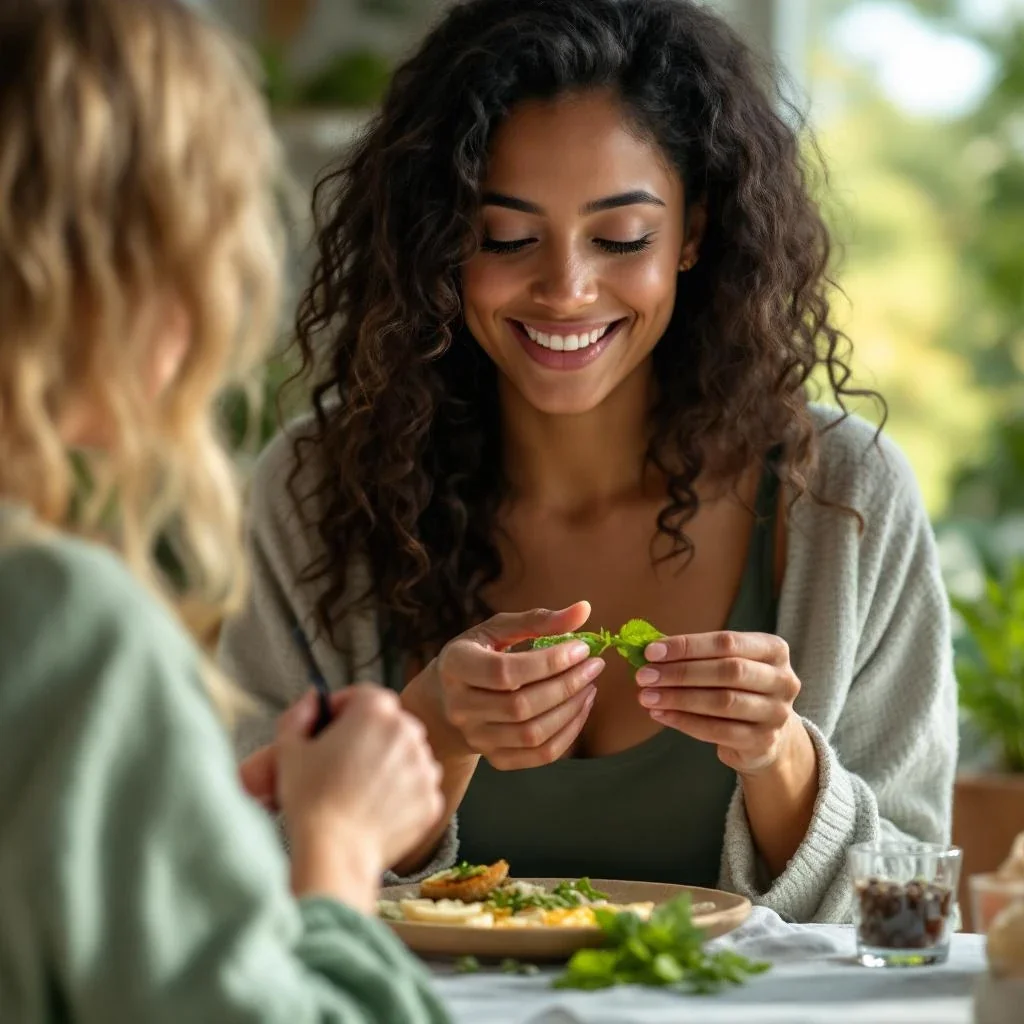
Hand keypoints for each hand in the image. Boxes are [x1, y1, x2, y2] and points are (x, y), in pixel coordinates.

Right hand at [273, 686, 443, 892]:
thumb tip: (314, 699)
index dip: (342, 710)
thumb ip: (300, 714)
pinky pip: (416, 787)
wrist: (335, 852)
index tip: (330, 730)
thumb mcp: (289, 748)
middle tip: (342, 763)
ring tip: (358, 789)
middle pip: (389, 723)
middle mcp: (408, 731)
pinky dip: (400, 794)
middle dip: (367, 736)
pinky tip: (374, 809)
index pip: (363, 696)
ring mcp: (425, 766)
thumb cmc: (310, 799)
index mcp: (376, 710)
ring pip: (406, 755)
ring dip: (387, 763)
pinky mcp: (432, 798)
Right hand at [404, 602, 604, 769]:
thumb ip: (538, 620)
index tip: (581, 648)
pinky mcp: (495, 758)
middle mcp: (460, 707)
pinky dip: (568, 734)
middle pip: (520, 706)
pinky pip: (539, 755)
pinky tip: (581, 709)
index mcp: (456, 666)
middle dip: (566, 685)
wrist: (447, 697)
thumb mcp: (498, 629)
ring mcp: (476, 737)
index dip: (548, 662)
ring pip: (532, 734)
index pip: (505, 672)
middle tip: (593, 665)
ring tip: (589, 686)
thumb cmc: (479, 653)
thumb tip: (584, 609)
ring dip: (571, 710)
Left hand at [635, 631, 801, 775]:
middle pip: (727, 671)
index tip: (651, 652)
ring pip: (723, 702)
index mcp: (774, 650)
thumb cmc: (738, 688)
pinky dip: (684, 722)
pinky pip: (718, 731)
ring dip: (678, 698)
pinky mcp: (764, 741)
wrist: (766, 735)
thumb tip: (649, 648)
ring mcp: (776, 713)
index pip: (727, 642)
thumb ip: (695, 655)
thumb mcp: (726, 664)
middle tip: (644, 676)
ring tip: (647, 696)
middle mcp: (783, 680)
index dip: (687, 646)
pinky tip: (661, 714)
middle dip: (680, 672)